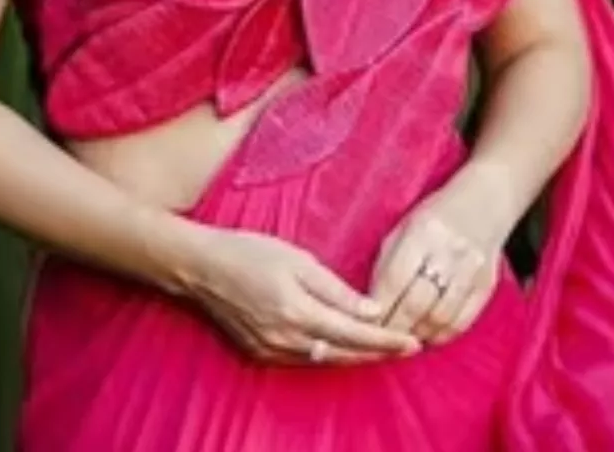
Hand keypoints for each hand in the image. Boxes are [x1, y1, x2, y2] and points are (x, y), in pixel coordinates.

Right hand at [185, 227, 420, 365]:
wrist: (201, 267)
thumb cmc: (249, 252)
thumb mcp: (298, 259)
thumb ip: (337, 290)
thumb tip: (373, 311)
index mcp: (299, 313)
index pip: (355, 335)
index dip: (387, 341)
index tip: (413, 342)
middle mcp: (287, 339)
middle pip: (344, 355)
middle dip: (377, 353)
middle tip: (407, 348)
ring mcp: (272, 350)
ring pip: (325, 361)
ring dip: (355, 356)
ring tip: (382, 348)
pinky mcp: (260, 353)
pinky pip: (304, 360)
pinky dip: (328, 355)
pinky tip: (341, 346)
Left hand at [369, 170, 510, 345]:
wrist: (485, 202)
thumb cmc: (434, 216)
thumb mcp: (404, 227)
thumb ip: (387, 263)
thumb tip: (370, 305)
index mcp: (422, 232)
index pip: (394, 280)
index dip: (378, 308)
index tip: (364, 326)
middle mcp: (449, 252)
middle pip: (416, 304)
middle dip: (394, 329)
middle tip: (379, 344)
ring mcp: (471, 270)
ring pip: (439, 317)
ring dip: (417, 336)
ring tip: (401, 343)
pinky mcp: (487, 285)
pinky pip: (462, 322)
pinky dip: (441, 336)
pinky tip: (427, 338)